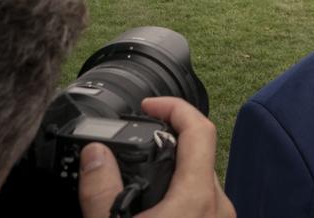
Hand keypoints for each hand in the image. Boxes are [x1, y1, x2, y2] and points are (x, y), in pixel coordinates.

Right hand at [78, 97, 234, 217]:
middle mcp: (217, 206)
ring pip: (201, 180)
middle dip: (170, 140)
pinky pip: (202, 202)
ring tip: (141, 172)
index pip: (199, 129)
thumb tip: (95, 154)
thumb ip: (101, 191)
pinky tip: (155, 205)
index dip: (174, 106)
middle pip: (200, 154)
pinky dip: (180, 193)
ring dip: (175, 170)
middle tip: (139, 138)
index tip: (149, 106)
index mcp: (197, 197)